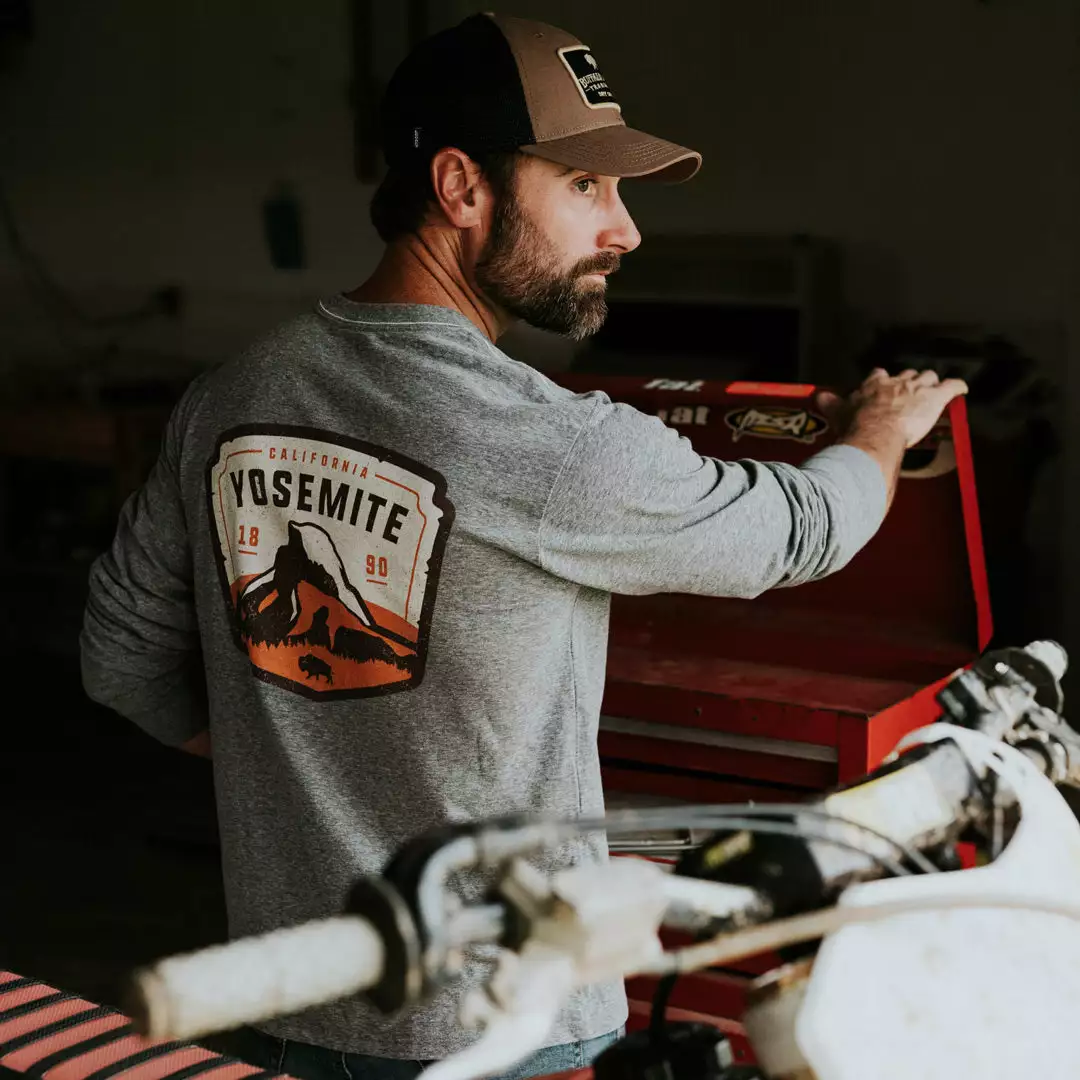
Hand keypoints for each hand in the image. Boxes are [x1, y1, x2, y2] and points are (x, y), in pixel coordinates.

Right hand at [817, 368, 968, 449]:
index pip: (880, 375)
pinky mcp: (936, 398)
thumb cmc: (857, 425)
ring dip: (931, 384)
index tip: (883, 386)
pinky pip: (952, 386)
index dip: (883, 381)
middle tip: (910, 393)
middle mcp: (897, 382)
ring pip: (929, 377)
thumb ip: (830, 403)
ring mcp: (918, 388)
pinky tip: (962, 389)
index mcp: (874, 384)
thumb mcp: (838, 412)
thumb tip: (818, 396)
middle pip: (908, 374)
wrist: (876, 432)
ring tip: (933, 391)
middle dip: (911, 382)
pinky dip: (958, 386)